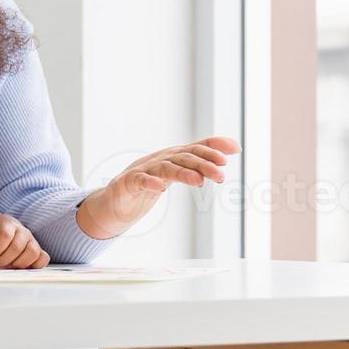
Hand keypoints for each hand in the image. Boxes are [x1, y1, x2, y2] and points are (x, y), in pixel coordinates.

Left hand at [0, 214, 48, 268]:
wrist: (6, 230)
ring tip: (7, 266)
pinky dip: (35, 265)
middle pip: (17, 246)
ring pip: (32, 252)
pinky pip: (43, 258)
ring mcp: (33, 241)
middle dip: (4, 259)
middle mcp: (23, 232)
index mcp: (8, 226)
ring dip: (18, 263)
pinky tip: (21, 268)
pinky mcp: (39, 251)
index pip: (5, 236)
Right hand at [77, 136, 237, 239]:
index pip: (194, 148)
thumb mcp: (173, 173)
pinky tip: (159, 187)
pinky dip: (149, 182)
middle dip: (204, 163)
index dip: (213, 146)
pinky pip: (139, 181)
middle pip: (183, 157)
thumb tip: (233, 149)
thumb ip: (198, 163)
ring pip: (165, 168)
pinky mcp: (126, 184)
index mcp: (170, 157)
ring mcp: (141, 170)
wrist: (113, 202)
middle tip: (221, 173)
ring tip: (200, 181)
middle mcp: (157, 160)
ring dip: (183, 173)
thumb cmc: (146, 185)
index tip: (235, 150)